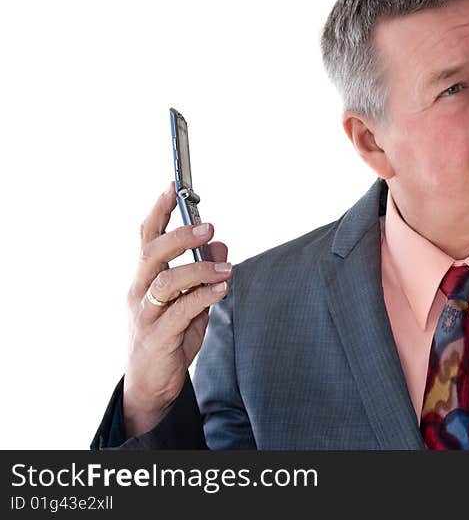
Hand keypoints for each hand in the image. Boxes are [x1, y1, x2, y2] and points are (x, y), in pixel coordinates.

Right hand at [122, 181, 232, 437]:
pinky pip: (180, 312)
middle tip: (208, 227)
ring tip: (226, 268)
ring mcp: (145, 315)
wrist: (151, 384)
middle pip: (152, 253)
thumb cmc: (171, 337)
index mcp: (145, 278)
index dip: (158, 210)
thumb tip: (222, 246)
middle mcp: (139, 291)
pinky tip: (222, 288)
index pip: (145, 237)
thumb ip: (204, 274)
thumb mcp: (192, 300)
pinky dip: (203, 296)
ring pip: (165, 281)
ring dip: (199, 269)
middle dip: (179, 235)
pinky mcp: (157, 337)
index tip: (173, 186)